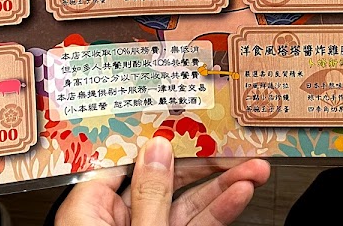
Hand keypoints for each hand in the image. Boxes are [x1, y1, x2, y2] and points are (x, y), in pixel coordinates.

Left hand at [54, 136, 269, 225]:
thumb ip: (148, 196)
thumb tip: (157, 150)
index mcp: (88, 212)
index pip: (123, 162)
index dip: (158, 142)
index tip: (188, 125)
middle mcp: (114, 224)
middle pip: (161, 182)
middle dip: (204, 167)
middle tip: (236, 151)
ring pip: (184, 208)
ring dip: (221, 190)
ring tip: (254, 171)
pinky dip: (216, 214)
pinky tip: (239, 197)